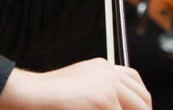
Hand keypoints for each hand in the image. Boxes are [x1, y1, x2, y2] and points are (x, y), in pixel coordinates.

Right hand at [0, 60, 150, 109]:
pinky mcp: (105, 100)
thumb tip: (116, 106)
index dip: (141, 101)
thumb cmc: (46, 97)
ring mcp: (108, 86)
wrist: (29, 94)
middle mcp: (108, 72)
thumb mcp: (78, 88)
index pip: (134, 82)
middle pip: (143, 97)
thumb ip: (99, 93)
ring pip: (139, 109)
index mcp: (101, 67)